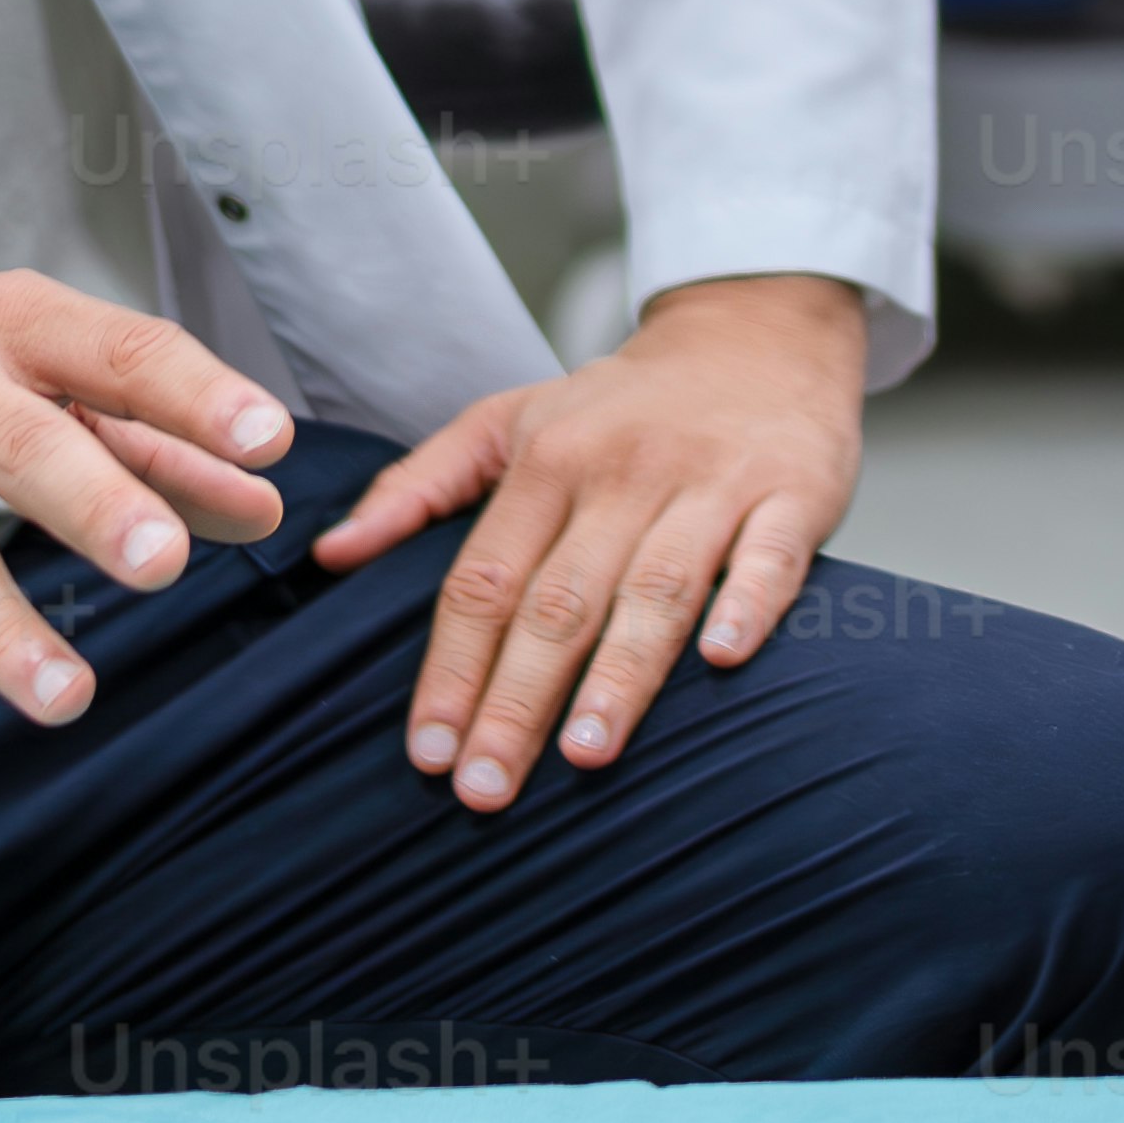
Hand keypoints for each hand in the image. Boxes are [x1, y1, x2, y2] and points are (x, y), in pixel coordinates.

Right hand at [0, 250, 294, 786]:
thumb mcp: (23, 366)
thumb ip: (148, 437)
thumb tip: (267, 511)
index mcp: (8, 323)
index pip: (116, 350)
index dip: (193, 395)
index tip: (270, 441)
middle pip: (22, 446)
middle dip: (94, 504)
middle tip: (164, 566)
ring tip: (69, 701)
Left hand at [312, 272, 873, 805]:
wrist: (758, 331)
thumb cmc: (623, 402)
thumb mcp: (510, 420)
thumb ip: (419, 485)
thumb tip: (330, 555)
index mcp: (548, 460)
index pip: (485, 580)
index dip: (452, 669)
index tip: (428, 753)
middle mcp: (623, 470)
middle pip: (559, 601)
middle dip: (517, 700)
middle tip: (485, 790)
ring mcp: (711, 481)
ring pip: (656, 588)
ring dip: (619, 674)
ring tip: (585, 754)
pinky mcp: (793, 491)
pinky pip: (769, 555)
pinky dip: (746, 605)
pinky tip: (722, 659)